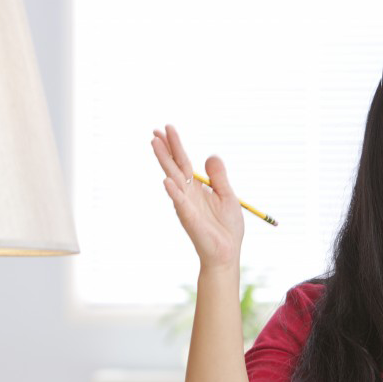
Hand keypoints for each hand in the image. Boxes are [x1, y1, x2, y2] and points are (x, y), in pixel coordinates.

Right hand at [151, 125, 244, 268]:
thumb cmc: (227, 228)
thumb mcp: (228, 196)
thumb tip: (210, 155)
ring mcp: (186, 205)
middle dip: (166, 148)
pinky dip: (173, 192)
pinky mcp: (190, 218)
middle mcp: (188, 194)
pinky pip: (180, 203)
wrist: (227, 253)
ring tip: (155, 144)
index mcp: (197, 188)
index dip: (176, 145)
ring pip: (173, 179)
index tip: (167, 128)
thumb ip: (219, 177)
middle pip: (175, 166)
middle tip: (155, 130)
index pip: (183, 162)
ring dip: (164, 161)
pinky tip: (166, 181)